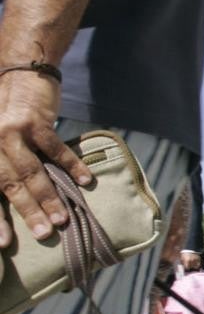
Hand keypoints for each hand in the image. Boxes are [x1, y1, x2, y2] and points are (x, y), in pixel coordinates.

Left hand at [0, 71, 91, 246]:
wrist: (18, 70)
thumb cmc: (4, 109)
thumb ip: (2, 165)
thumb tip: (19, 199)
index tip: (4, 244)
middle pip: (7, 186)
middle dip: (27, 214)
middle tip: (44, 235)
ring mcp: (11, 132)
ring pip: (30, 172)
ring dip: (48, 197)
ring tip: (62, 218)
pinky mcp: (35, 121)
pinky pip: (55, 149)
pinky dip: (71, 166)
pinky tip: (85, 180)